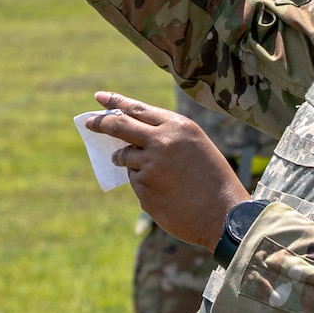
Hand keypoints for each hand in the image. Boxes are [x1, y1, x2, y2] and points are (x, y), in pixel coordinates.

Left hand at [85, 92, 248, 249]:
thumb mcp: (195, 145)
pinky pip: (135, 182)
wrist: (224, 215)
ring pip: (126, 159)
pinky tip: (167, 193)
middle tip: (88, 122)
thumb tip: (131, 137)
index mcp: (176, 127)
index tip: (98, 98)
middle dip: (101, 123)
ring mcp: (150, 167)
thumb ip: (165, 136)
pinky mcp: (144, 190)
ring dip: (130, 162)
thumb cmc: (213, 178)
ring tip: (158, 174)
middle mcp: (160, 142)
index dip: (115, 102)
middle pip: (120, 127)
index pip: (137, 109)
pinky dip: (145, 185)